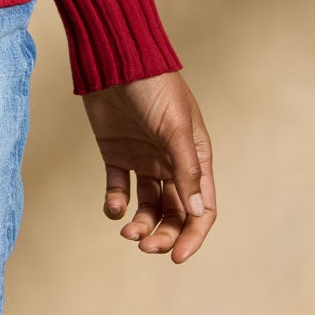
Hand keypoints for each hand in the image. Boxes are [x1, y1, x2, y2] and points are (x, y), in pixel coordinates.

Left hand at [82, 69, 215, 262]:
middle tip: (145, 245)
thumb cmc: (153, 86)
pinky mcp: (116, 153)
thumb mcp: (175, 128)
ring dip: (140, 224)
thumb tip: (198, 213)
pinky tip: (113, 208)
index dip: (192, 235)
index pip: (201, 208)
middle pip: (173, 213)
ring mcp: (143, 159)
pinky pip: (118, 189)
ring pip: (147, 206)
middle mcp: (171, 162)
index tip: (176, 257)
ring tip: (126, 231)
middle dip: (163, 234)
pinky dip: (115, 204)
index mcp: (195, 157)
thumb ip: (186, 170)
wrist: (114, 57)